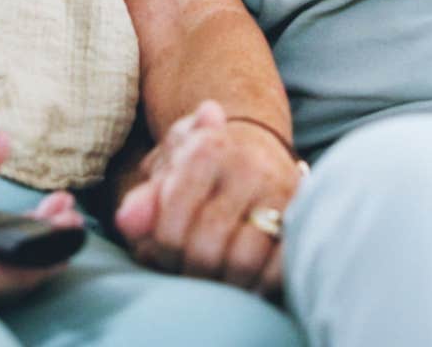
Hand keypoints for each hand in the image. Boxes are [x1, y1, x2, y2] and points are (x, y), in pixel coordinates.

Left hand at [113, 101, 301, 294]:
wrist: (256, 147)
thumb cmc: (200, 169)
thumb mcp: (166, 172)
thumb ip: (144, 200)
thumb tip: (127, 221)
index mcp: (205, 149)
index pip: (171, 228)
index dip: (162, 254)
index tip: (164, 254)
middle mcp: (246, 166)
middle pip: (205, 250)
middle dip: (191, 272)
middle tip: (189, 271)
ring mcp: (281, 190)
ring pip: (242, 262)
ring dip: (225, 284)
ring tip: (216, 278)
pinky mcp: (304, 215)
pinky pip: (281, 267)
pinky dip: (261, 284)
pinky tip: (248, 281)